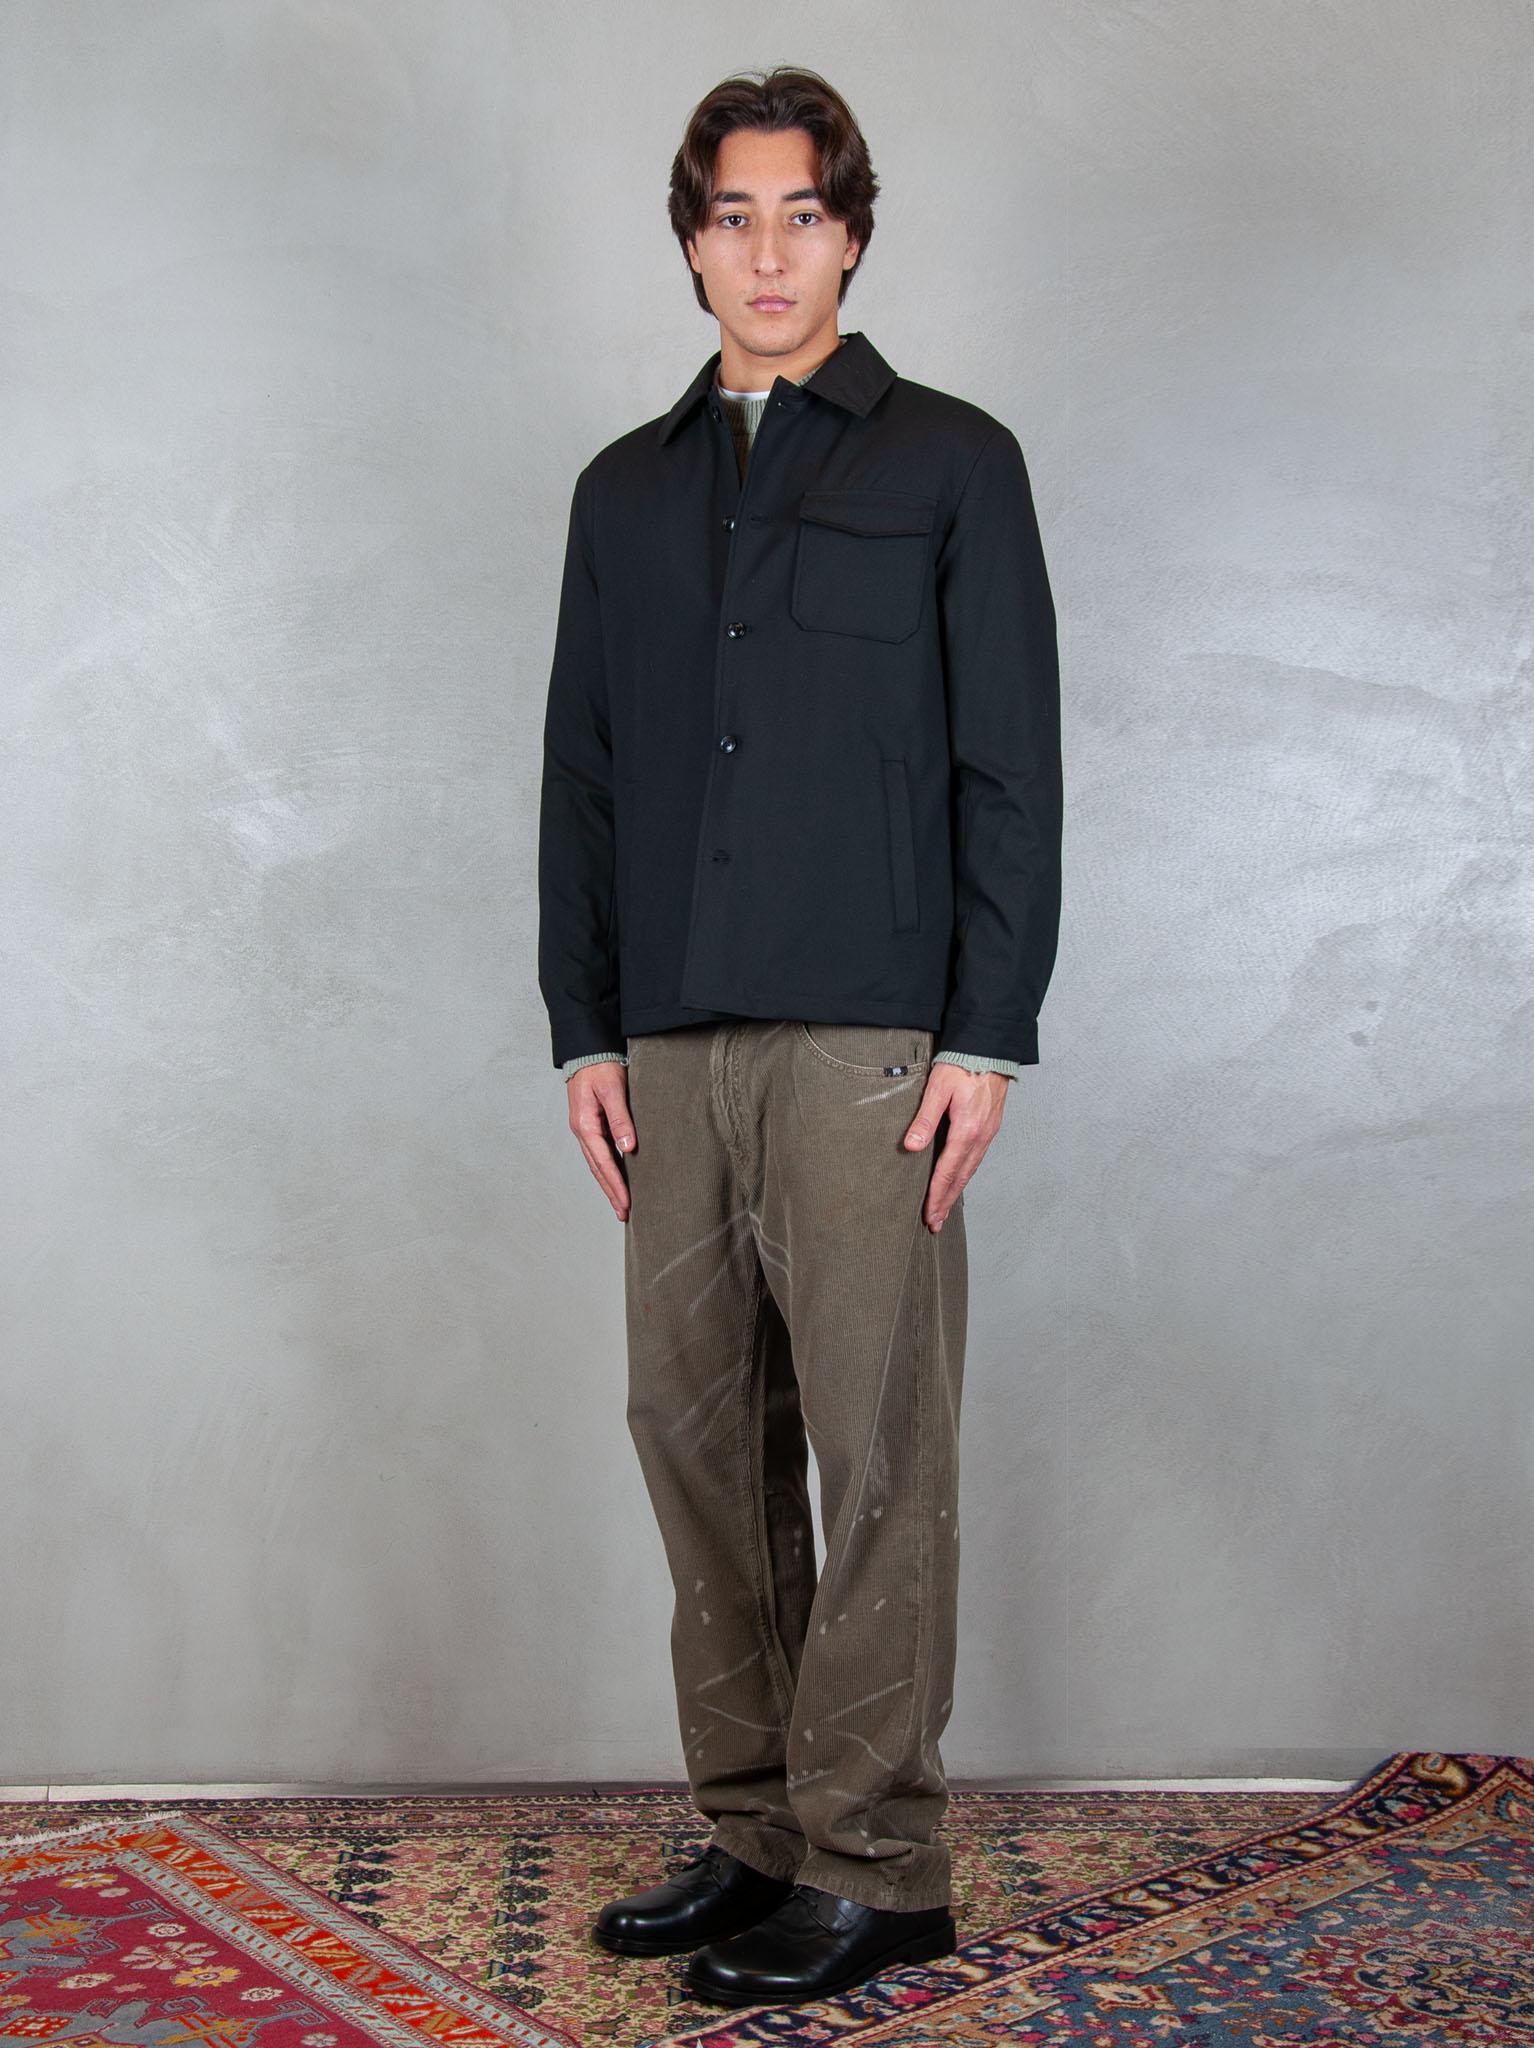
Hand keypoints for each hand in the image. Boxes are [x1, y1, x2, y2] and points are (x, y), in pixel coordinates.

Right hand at [566, 1061, 635, 1221]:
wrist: (588, 1049)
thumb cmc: (600, 1067)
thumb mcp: (613, 1090)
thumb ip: (620, 1119)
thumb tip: (628, 1148)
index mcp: (585, 1125)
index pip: (603, 1162)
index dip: (615, 1185)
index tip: (627, 1204)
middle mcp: (582, 1131)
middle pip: (598, 1169)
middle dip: (611, 1192)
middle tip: (624, 1214)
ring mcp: (586, 1129)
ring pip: (598, 1163)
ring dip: (609, 1184)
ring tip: (621, 1204)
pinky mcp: (592, 1124)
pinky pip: (600, 1153)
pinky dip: (609, 1169)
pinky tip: (617, 1178)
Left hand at [902, 1065, 1008, 1230]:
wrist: (990, 1048)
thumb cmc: (962, 1064)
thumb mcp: (937, 1089)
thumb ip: (924, 1118)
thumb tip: (911, 1147)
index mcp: (967, 1130)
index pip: (948, 1171)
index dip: (937, 1196)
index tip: (929, 1215)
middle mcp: (981, 1136)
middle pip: (961, 1177)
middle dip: (947, 1201)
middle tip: (935, 1223)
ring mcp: (988, 1133)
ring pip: (971, 1170)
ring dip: (956, 1191)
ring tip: (945, 1208)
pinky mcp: (991, 1127)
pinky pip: (977, 1158)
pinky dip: (966, 1174)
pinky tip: (959, 1179)